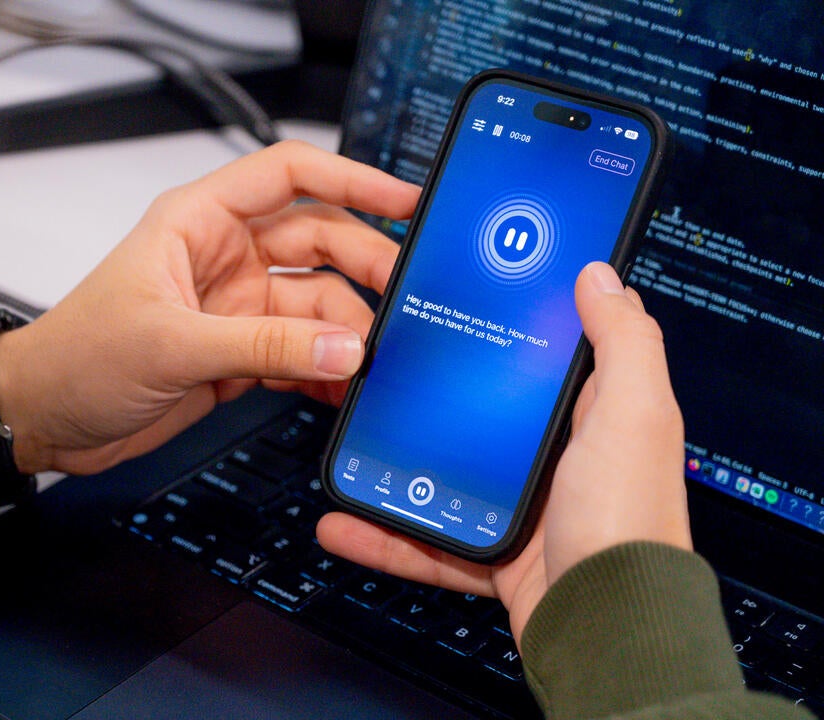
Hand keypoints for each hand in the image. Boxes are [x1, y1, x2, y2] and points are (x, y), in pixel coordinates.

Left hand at [0, 140, 419, 474]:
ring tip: (377, 362)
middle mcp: (224, 257)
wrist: (43, 419)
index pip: (289, 175)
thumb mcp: (171, 344)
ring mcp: (236, 308)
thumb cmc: (75, 357)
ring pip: (318, 305)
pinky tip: (347, 390)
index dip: (352, 180)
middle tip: (406, 301)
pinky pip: (301, 353)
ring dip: (349, 332)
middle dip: (366, 267)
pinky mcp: (240, 355)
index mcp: (199, 222)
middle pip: (320, 242)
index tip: (404, 202)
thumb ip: (264, 345)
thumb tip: (344, 347)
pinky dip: (327, 371)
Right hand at [317, 262, 691, 640]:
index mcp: (597, 414)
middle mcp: (562, 457)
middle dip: (435, 391)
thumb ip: (623, 342)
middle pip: (484, 411)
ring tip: (353, 439)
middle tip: (387, 364)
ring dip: (394, 462)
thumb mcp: (634, 414)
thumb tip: (600, 276)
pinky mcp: (494, 551)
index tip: (468, 295)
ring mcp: (526, 506)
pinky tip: (347, 520)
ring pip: (445, 473)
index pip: (549, 353)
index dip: (513, 321)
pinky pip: (428, 537)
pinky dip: (385, 533)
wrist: (607, 628)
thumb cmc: (631, 523)